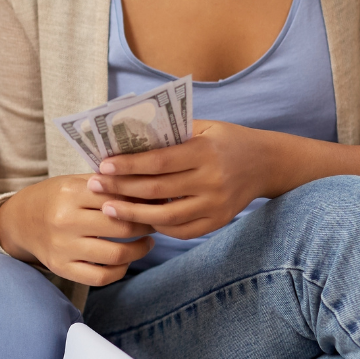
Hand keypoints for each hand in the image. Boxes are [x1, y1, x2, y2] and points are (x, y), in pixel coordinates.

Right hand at [0, 175, 154, 285]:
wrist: (19, 221)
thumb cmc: (54, 197)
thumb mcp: (74, 182)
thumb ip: (106, 184)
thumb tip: (148, 188)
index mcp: (71, 193)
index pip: (118, 197)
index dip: (143, 200)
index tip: (157, 201)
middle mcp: (66, 221)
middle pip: (121, 227)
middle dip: (146, 224)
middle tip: (156, 221)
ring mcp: (63, 248)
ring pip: (116, 254)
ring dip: (139, 250)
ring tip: (147, 242)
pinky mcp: (62, 268)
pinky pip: (100, 276)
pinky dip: (120, 270)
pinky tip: (126, 260)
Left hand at [88, 120, 281, 238]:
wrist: (266, 163)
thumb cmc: (227, 139)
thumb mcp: (203, 127)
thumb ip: (171, 134)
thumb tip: (128, 139)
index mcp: (205, 152)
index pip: (158, 162)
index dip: (128, 165)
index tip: (103, 165)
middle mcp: (211, 181)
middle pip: (156, 190)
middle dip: (120, 188)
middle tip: (94, 185)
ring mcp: (215, 205)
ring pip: (165, 217)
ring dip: (132, 214)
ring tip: (108, 208)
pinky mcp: (218, 222)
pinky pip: (181, 231)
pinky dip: (157, 227)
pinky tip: (139, 219)